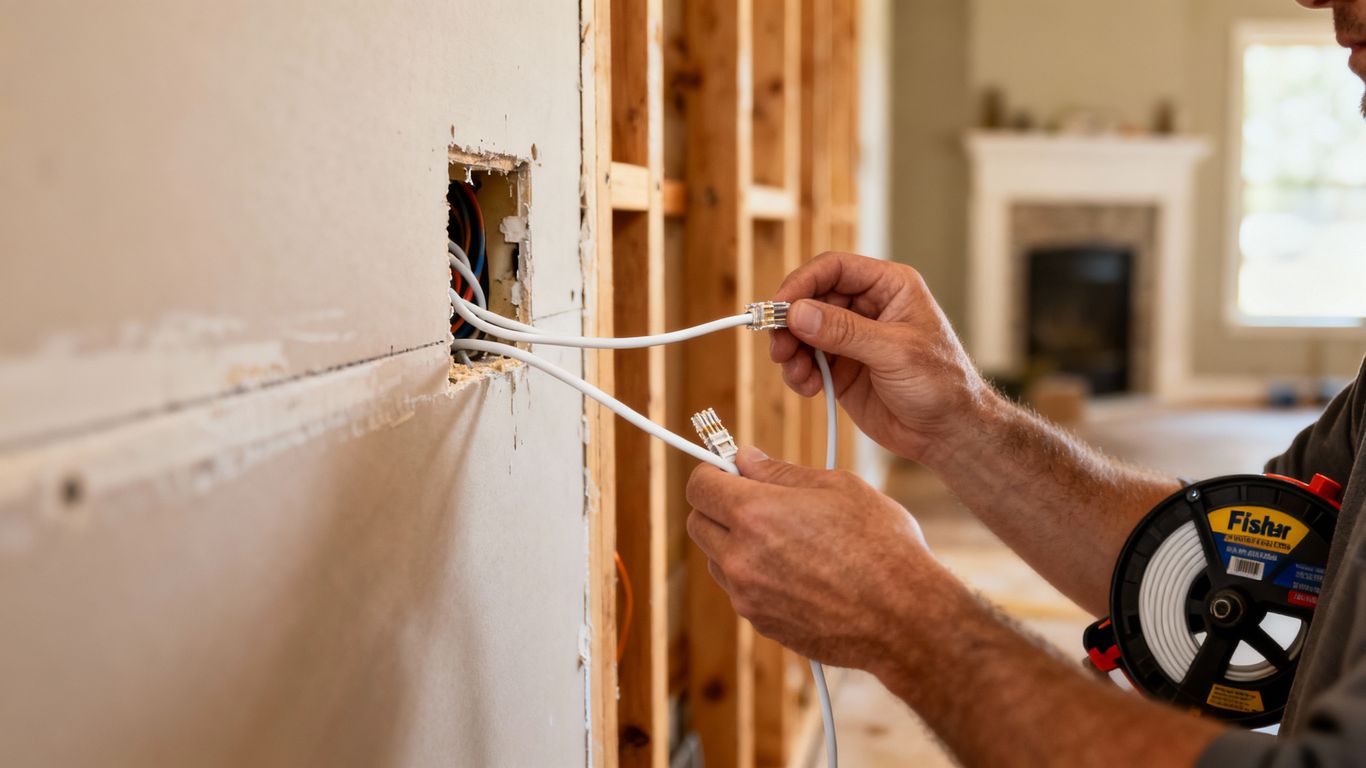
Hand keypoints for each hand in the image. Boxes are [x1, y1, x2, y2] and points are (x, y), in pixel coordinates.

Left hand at [685, 446, 927, 668]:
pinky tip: (798, 571)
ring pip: (717, 560)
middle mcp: (741, 558)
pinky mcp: (762, 624)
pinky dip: (756, 577)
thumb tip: (745, 459)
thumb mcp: (838, 487)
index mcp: (755, 515)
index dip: (712, 472)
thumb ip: (780, 472)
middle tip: (758, 501)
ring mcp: (749, 597)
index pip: (698, 486)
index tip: (730, 471)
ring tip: (786, 540)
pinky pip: (742, 591)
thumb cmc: (881, 545)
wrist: (906, 617)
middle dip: (719, 507)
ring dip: (735, 544)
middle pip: (698, 524)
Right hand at [771, 251, 988, 464]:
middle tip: (780, 348)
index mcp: (889, 287)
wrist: (948, 433)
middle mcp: (867, 307)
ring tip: (796, 374)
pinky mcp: (841, 367)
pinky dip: (798, 372)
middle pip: (811, 299)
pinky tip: (808, 388)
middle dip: (790, 323)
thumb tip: (798, 313)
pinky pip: (807, 360)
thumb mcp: (895, 352)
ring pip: (803, 331)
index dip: (802, 283)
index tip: (778, 307)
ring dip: (792, 351)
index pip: (834, 269)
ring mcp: (851, 338)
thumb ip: (844, 331)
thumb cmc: (941, 384)